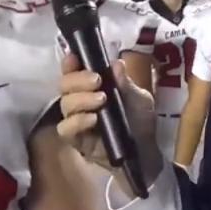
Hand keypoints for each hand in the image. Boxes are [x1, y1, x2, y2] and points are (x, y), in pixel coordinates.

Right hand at [57, 54, 161, 193]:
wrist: (145, 151)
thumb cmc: (140, 120)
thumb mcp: (139, 99)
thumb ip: (126, 84)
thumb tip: (117, 63)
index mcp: (92, 86)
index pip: (73, 71)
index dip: (70, 63)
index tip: (74, 58)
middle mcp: (80, 100)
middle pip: (64, 85)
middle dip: (78, 79)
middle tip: (97, 81)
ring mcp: (76, 120)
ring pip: (64, 104)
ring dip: (81, 99)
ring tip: (101, 101)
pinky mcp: (76, 140)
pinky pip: (65, 128)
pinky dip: (77, 121)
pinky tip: (93, 120)